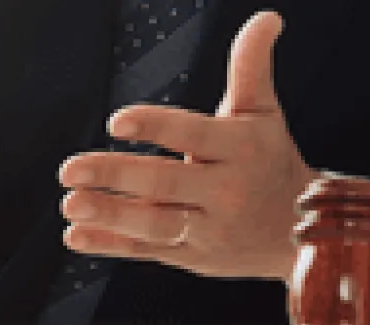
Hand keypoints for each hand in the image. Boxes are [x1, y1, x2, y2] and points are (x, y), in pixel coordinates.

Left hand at [58, 11, 319, 279]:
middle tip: (69, 169)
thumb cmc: (269, 159)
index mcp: (240, 149)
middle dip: (116, 177)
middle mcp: (225, 192)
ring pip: (155, 225)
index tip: (116, 121)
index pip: (193, 135)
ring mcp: (207, 230)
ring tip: (69, 204)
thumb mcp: (263, 113)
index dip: (156, 126)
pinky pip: (146, 252)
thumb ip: (251, 66)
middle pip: (165, 184)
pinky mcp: (190, 256)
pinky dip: (110, 245)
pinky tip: (75, 236)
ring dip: (110, 216)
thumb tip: (266, 17)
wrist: (300, 233)